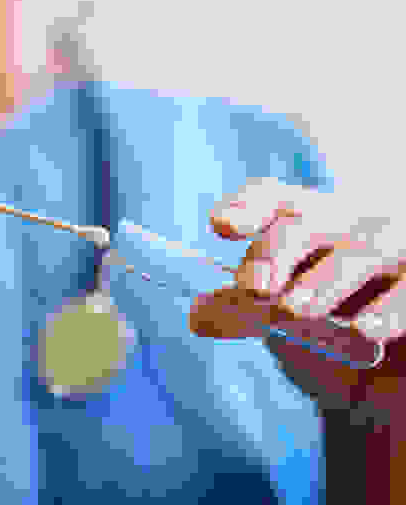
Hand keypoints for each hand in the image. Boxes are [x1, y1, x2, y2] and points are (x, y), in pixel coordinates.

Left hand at [189, 177, 405, 418]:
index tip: (222, 226)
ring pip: (359, 251)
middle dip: (274, 252)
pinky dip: (389, 310)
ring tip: (295, 310)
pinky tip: (367, 330)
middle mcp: (348, 225)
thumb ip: (240, 314)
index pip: (271, 200)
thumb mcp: (280, 321)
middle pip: (304, 222)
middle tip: (252, 287)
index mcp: (303, 224)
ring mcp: (394, 247)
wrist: (388, 383)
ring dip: (323, 281)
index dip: (246, 208)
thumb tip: (196, 316)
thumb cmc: (328, 335)